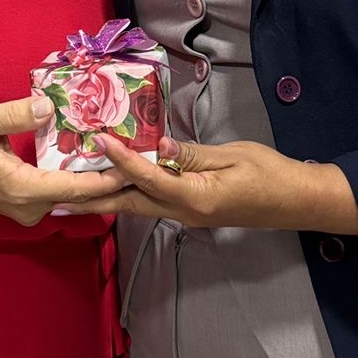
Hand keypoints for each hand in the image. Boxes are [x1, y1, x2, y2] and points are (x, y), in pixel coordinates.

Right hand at [0, 95, 128, 226]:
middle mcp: (29, 207)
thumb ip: (12, 115)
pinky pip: (63, 195)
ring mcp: (30, 211)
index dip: (106, 178)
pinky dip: (82, 182)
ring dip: (98, 181)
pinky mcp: (29, 207)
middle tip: (141, 158)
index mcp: (21, 188)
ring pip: (74, 198)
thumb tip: (47, 107)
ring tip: (127, 159)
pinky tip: (99, 163)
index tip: (132, 164)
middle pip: (81, 196)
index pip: (75, 187)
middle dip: (111, 180)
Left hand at [54, 133, 357, 233]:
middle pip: (131, 204)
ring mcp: (187, 216)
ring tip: (79, 187)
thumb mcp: (231, 156)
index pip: (149, 179)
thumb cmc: (269, 174)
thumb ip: (191, 155)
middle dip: (96, 197)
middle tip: (62, 191)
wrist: (296, 201)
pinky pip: (154, 203)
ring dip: (110, 196)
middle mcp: (185, 213)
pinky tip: (119, 184)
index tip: (100, 141)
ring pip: (140, 206)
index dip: (123, 160)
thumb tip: (157, 147)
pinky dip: (132, 193)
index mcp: (196, 199)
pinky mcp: (191, 211)